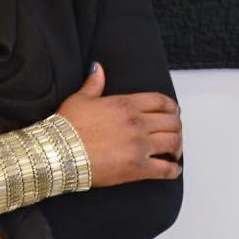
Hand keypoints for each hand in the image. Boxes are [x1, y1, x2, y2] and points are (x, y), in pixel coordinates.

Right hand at [56, 63, 182, 186]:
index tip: (173, 112)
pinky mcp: (137, 168)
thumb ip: (94, 83)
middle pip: (172, 122)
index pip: (161, 101)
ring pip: (173, 143)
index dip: (171, 107)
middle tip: (174, 132)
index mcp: (126, 104)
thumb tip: (97, 68)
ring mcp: (139, 146)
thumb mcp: (81, 98)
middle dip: (177, 126)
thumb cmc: (69, 125)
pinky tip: (172, 169)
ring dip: (177, 146)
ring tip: (173, 151)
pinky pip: (165, 170)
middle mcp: (137, 123)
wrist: (61, 152)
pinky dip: (173, 170)